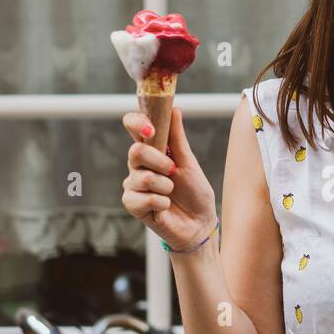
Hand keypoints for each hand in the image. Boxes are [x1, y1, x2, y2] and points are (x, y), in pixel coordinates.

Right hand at [121, 106, 217, 250]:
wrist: (200, 224)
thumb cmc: (195, 193)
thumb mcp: (189, 163)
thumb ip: (178, 138)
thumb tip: (174, 109)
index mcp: (152, 150)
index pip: (134, 127)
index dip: (137, 122)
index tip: (151, 129)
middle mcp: (139, 165)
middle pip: (135, 151)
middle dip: (159, 161)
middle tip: (173, 171)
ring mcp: (134, 185)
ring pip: (141, 177)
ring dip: (164, 186)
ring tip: (172, 193)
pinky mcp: (133, 205)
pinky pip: (141, 198)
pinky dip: (160, 203)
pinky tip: (166, 207)